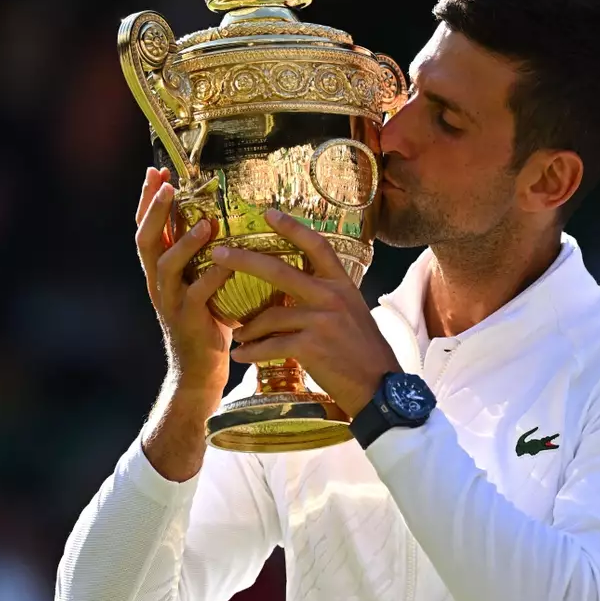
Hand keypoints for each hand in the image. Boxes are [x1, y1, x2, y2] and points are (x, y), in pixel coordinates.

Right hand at [134, 166, 233, 392]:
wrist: (198, 371)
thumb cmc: (206, 320)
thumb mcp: (200, 283)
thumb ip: (204, 255)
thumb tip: (224, 217)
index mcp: (158, 270)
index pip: (145, 227)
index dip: (147, 200)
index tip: (155, 171)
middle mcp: (157, 282)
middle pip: (146, 240)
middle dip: (154, 210)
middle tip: (166, 185)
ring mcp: (170, 301)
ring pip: (167, 265)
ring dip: (185, 242)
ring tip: (206, 223)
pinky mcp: (188, 320)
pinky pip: (198, 295)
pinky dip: (213, 278)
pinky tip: (227, 265)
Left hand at [215, 209, 401, 416]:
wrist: (380, 387)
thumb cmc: (363, 352)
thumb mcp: (352, 313)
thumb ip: (327, 297)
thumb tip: (297, 288)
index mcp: (342, 285)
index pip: (317, 246)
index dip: (293, 227)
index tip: (269, 213)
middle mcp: (331, 297)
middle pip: (280, 271)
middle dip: (244, 261)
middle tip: (219, 254)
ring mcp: (321, 321)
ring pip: (270, 316)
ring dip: (249, 328)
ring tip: (239, 335)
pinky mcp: (310, 347)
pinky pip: (271, 346)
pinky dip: (252, 352)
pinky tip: (241, 356)